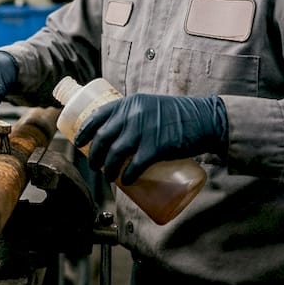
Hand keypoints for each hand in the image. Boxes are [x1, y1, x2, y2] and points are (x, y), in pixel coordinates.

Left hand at [77, 94, 227, 184]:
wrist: (205, 118)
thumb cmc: (178, 115)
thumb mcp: (151, 106)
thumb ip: (135, 115)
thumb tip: (117, 133)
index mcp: (130, 103)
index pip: (97, 116)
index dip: (84, 132)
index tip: (78, 143)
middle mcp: (133, 114)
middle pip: (103, 138)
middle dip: (94, 156)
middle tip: (94, 166)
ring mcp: (144, 131)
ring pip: (115, 154)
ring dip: (107, 169)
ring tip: (108, 176)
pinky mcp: (157, 147)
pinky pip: (134, 165)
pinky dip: (127, 176)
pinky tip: (126, 181)